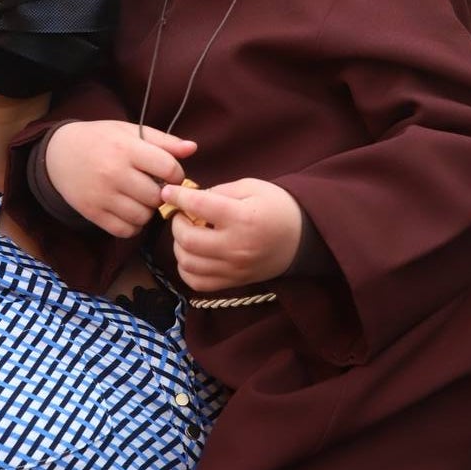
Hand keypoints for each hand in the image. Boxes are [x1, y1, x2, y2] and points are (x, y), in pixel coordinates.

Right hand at [45, 121, 195, 236]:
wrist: (58, 153)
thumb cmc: (101, 139)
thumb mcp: (129, 131)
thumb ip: (163, 141)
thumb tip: (192, 148)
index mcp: (127, 148)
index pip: (168, 168)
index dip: (177, 174)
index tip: (170, 174)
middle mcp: (114, 172)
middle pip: (157, 196)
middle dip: (162, 195)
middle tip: (155, 188)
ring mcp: (102, 195)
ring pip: (143, 216)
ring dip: (148, 211)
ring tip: (141, 199)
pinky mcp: (92, 212)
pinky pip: (125, 231)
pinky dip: (132, 226)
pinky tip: (129, 212)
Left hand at [161, 178, 301, 291]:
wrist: (302, 238)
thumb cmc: (277, 207)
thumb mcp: (251, 187)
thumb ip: (218, 191)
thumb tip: (190, 198)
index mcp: (243, 218)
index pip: (199, 206)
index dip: (178, 197)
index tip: (168, 192)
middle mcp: (236, 247)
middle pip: (188, 240)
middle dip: (176, 223)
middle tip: (181, 214)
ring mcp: (234, 269)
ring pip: (188, 263)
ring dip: (179, 245)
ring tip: (187, 233)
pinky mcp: (233, 282)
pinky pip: (197, 282)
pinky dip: (187, 268)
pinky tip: (192, 254)